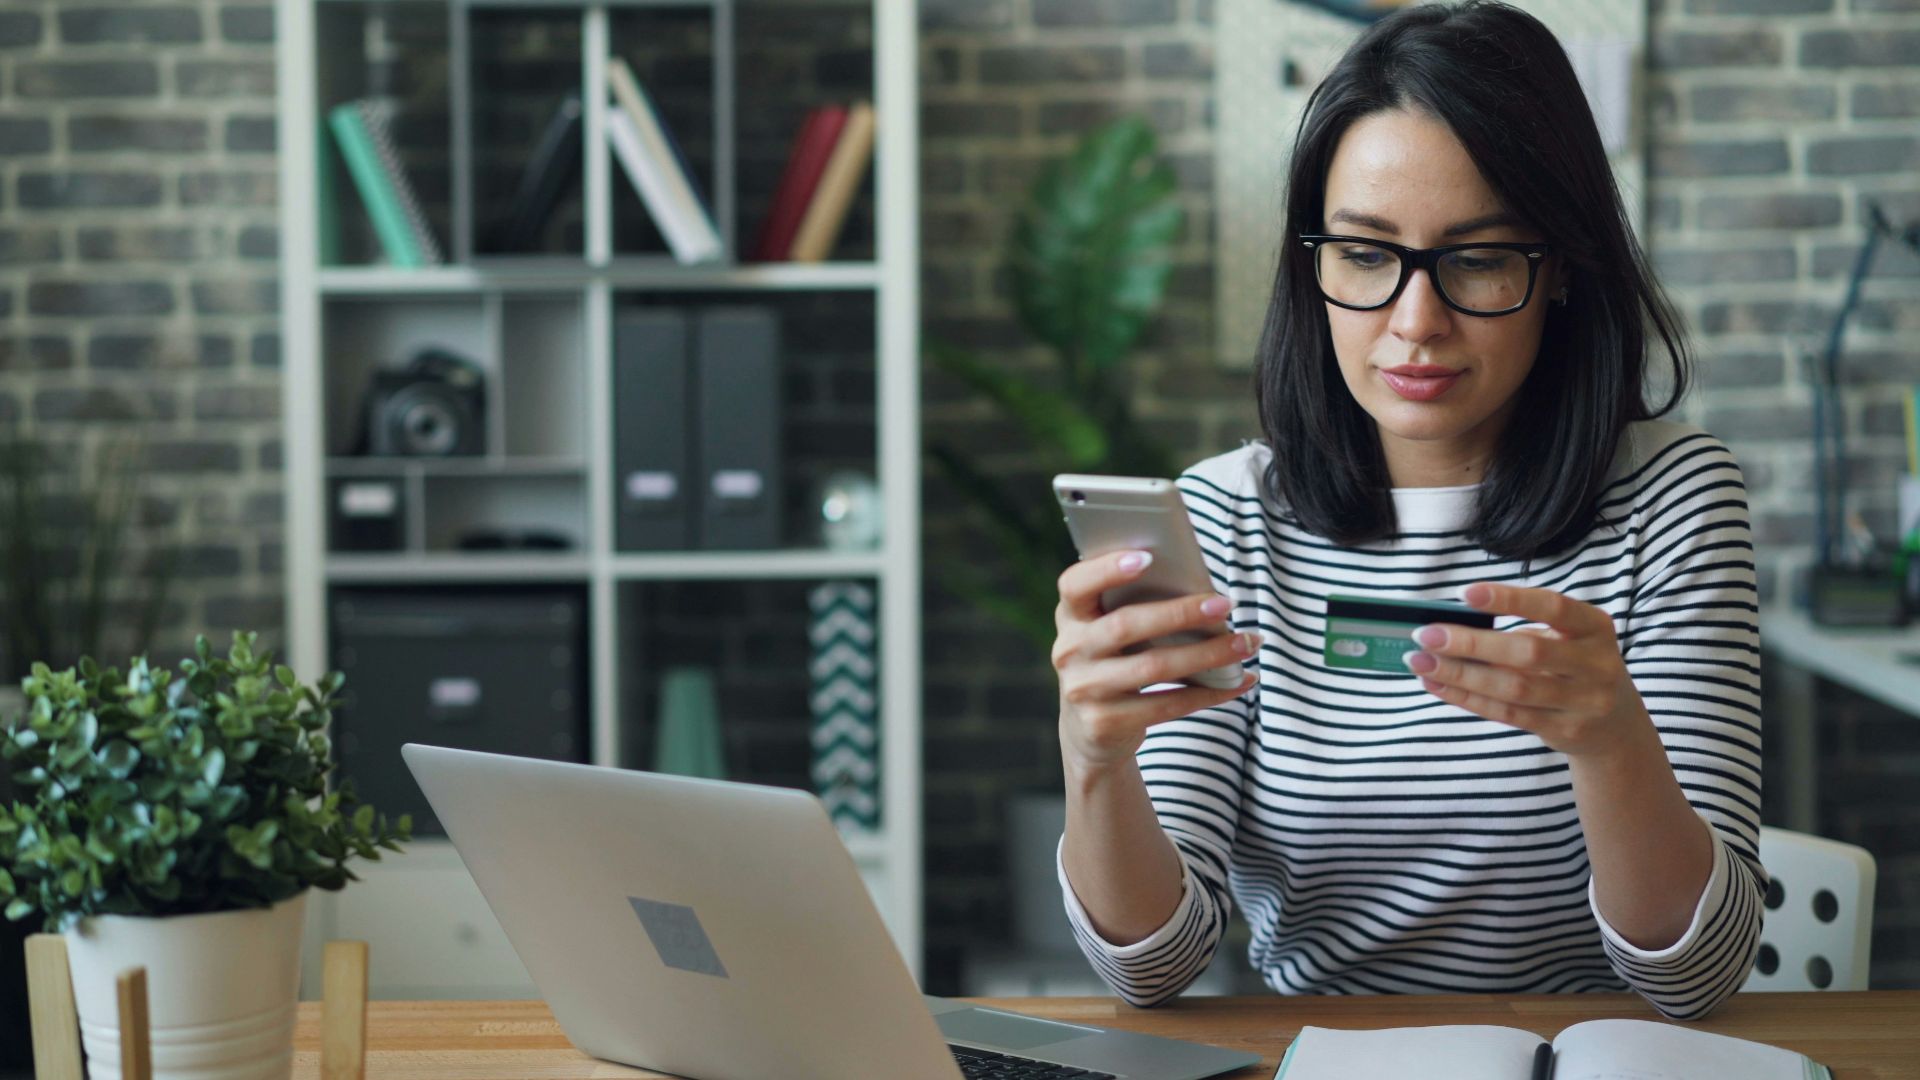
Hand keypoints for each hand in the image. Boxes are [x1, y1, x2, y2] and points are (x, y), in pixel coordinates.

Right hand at [1053, 550, 1259, 768]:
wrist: (1089, 730)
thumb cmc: (1115, 661)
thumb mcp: (1109, 631)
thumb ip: (1134, 607)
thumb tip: (1202, 592)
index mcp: (1070, 616)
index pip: (1075, 585)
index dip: (1106, 569)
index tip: (1148, 557)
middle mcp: (1069, 651)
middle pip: (1125, 626)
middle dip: (1180, 613)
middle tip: (1225, 604)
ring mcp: (1083, 690)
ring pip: (1153, 667)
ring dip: (1207, 654)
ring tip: (1245, 643)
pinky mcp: (1104, 723)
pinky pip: (1167, 705)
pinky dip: (1210, 693)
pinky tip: (1238, 681)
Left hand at [1401, 582, 1648, 758]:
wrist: (1615, 727)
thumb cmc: (1575, 667)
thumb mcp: (1567, 639)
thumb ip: (1524, 629)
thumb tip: (1453, 625)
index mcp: (1595, 627)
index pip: (1552, 607)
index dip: (1509, 599)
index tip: (1464, 593)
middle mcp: (1596, 664)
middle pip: (1527, 652)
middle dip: (1471, 643)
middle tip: (1426, 635)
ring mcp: (1584, 702)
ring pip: (1512, 688)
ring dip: (1460, 674)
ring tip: (1420, 661)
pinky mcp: (1565, 731)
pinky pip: (1507, 714)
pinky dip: (1467, 697)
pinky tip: (1438, 684)